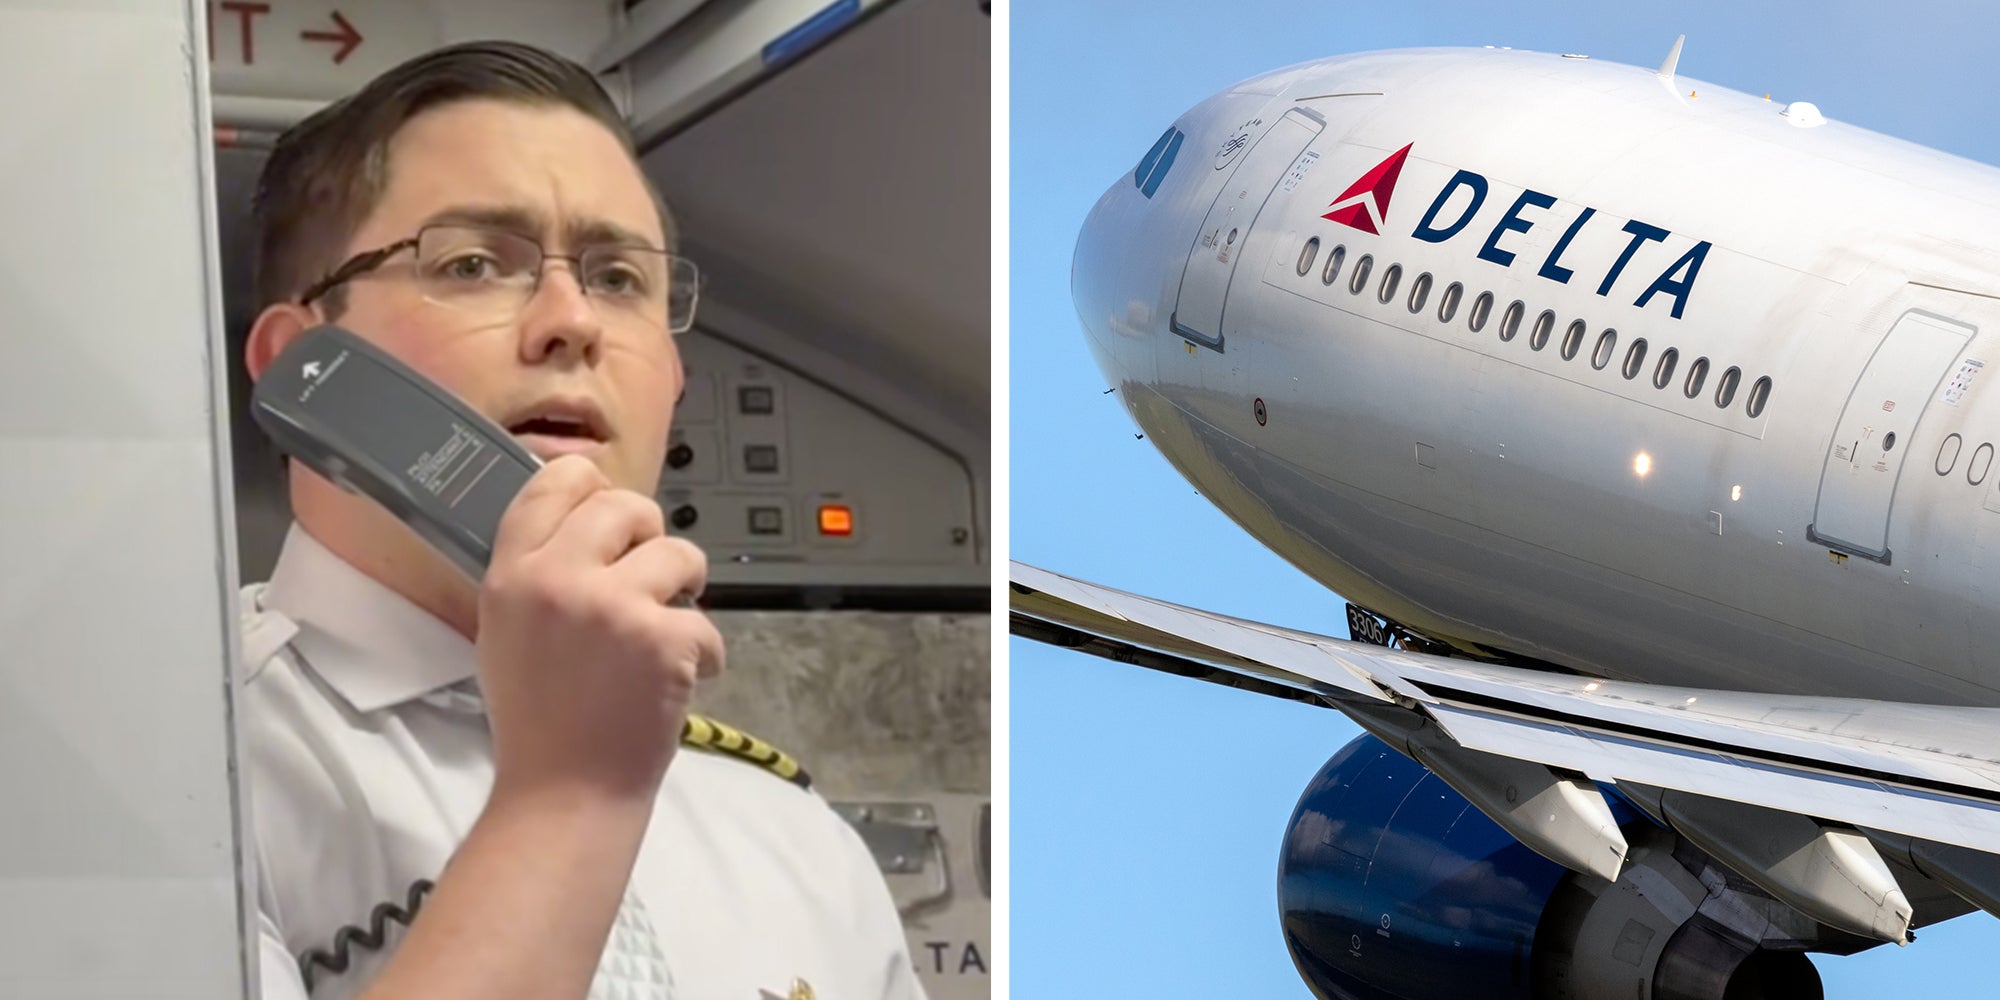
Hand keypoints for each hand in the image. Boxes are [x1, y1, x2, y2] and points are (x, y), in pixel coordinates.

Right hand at [474, 455, 723, 803]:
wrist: (565, 793)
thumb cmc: (540, 720)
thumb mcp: (508, 631)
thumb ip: (540, 574)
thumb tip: (591, 525)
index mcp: (512, 575)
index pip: (552, 484)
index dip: (590, 485)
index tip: (609, 507)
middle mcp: (557, 579)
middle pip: (623, 505)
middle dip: (649, 532)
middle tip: (651, 573)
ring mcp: (613, 606)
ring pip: (679, 553)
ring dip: (685, 589)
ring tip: (668, 629)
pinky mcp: (663, 637)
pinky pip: (705, 620)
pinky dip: (704, 653)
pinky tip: (681, 679)